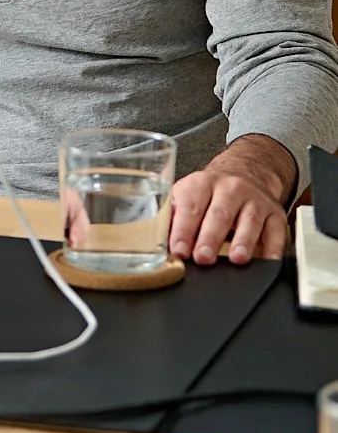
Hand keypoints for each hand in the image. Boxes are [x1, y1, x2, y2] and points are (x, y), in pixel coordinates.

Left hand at [168, 136, 294, 265]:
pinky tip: (267, 260)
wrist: (246, 172)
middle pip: (219, 213)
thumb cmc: (210, 192)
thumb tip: (155, 242)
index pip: (190, 206)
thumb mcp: (186, 195)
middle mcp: (230, 189)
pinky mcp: (274, 215)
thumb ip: (172, 216)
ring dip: (243, 241)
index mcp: (202, 184)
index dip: (183, 230)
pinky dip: (274, 247)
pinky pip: (276, 231)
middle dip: (210, 237)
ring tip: (236, 258)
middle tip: (203, 258)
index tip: (178, 250)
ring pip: (250, 220)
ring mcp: (255, 201)